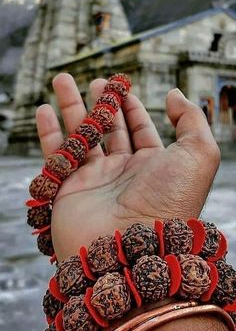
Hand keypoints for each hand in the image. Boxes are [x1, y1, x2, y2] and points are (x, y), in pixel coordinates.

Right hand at [36, 73, 219, 261]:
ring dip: (70, 107)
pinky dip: (48, 133)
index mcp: (153, 166)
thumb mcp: (198, 155)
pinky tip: (44, 110)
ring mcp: (93, 183)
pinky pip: (55, 156)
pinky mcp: (67, 191)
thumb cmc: (170, 202)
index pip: (140, 130)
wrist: (133, 250)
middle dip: (101, 103)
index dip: (131, 107)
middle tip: (94, 81)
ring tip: (61, 80)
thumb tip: (174, 94)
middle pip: (108, 129)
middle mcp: (123, 174)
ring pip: (79, 136)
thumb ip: (192, 120)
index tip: (122, 87)